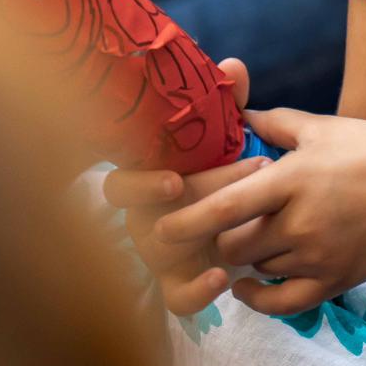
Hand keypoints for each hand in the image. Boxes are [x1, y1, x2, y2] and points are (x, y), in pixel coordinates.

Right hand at [100, 59, 260, 316]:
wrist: (244, 215)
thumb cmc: (219, 170)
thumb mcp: (223, 136)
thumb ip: (225, 104)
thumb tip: (234, 67)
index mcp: (145, 182)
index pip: (117, 187)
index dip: (138, 185)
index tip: (174, 180)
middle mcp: (143, 219)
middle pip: (147, 218)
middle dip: (198, 199)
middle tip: (240, 187)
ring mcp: (157, 255)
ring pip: (162, 253)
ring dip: (206, 234)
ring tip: (248, 222)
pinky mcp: (178, 284)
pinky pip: (176, 298)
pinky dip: (196, 291)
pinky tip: (222, 278)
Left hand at [158, 107, 365, 318]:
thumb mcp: (324, 128)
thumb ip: (276, 124)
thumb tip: (240, 113)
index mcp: (293, 179)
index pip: (224, 208)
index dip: (186, 222)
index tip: (160, 230)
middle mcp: (301, 221)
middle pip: (233, 247)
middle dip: (218, 241)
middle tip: (214, 231)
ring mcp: (319, 255)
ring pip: (258, 270)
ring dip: (247, 260)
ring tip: (250, 241)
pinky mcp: (336, 279)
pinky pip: (283, 302)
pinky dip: (259, 298)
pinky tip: (248, 288)